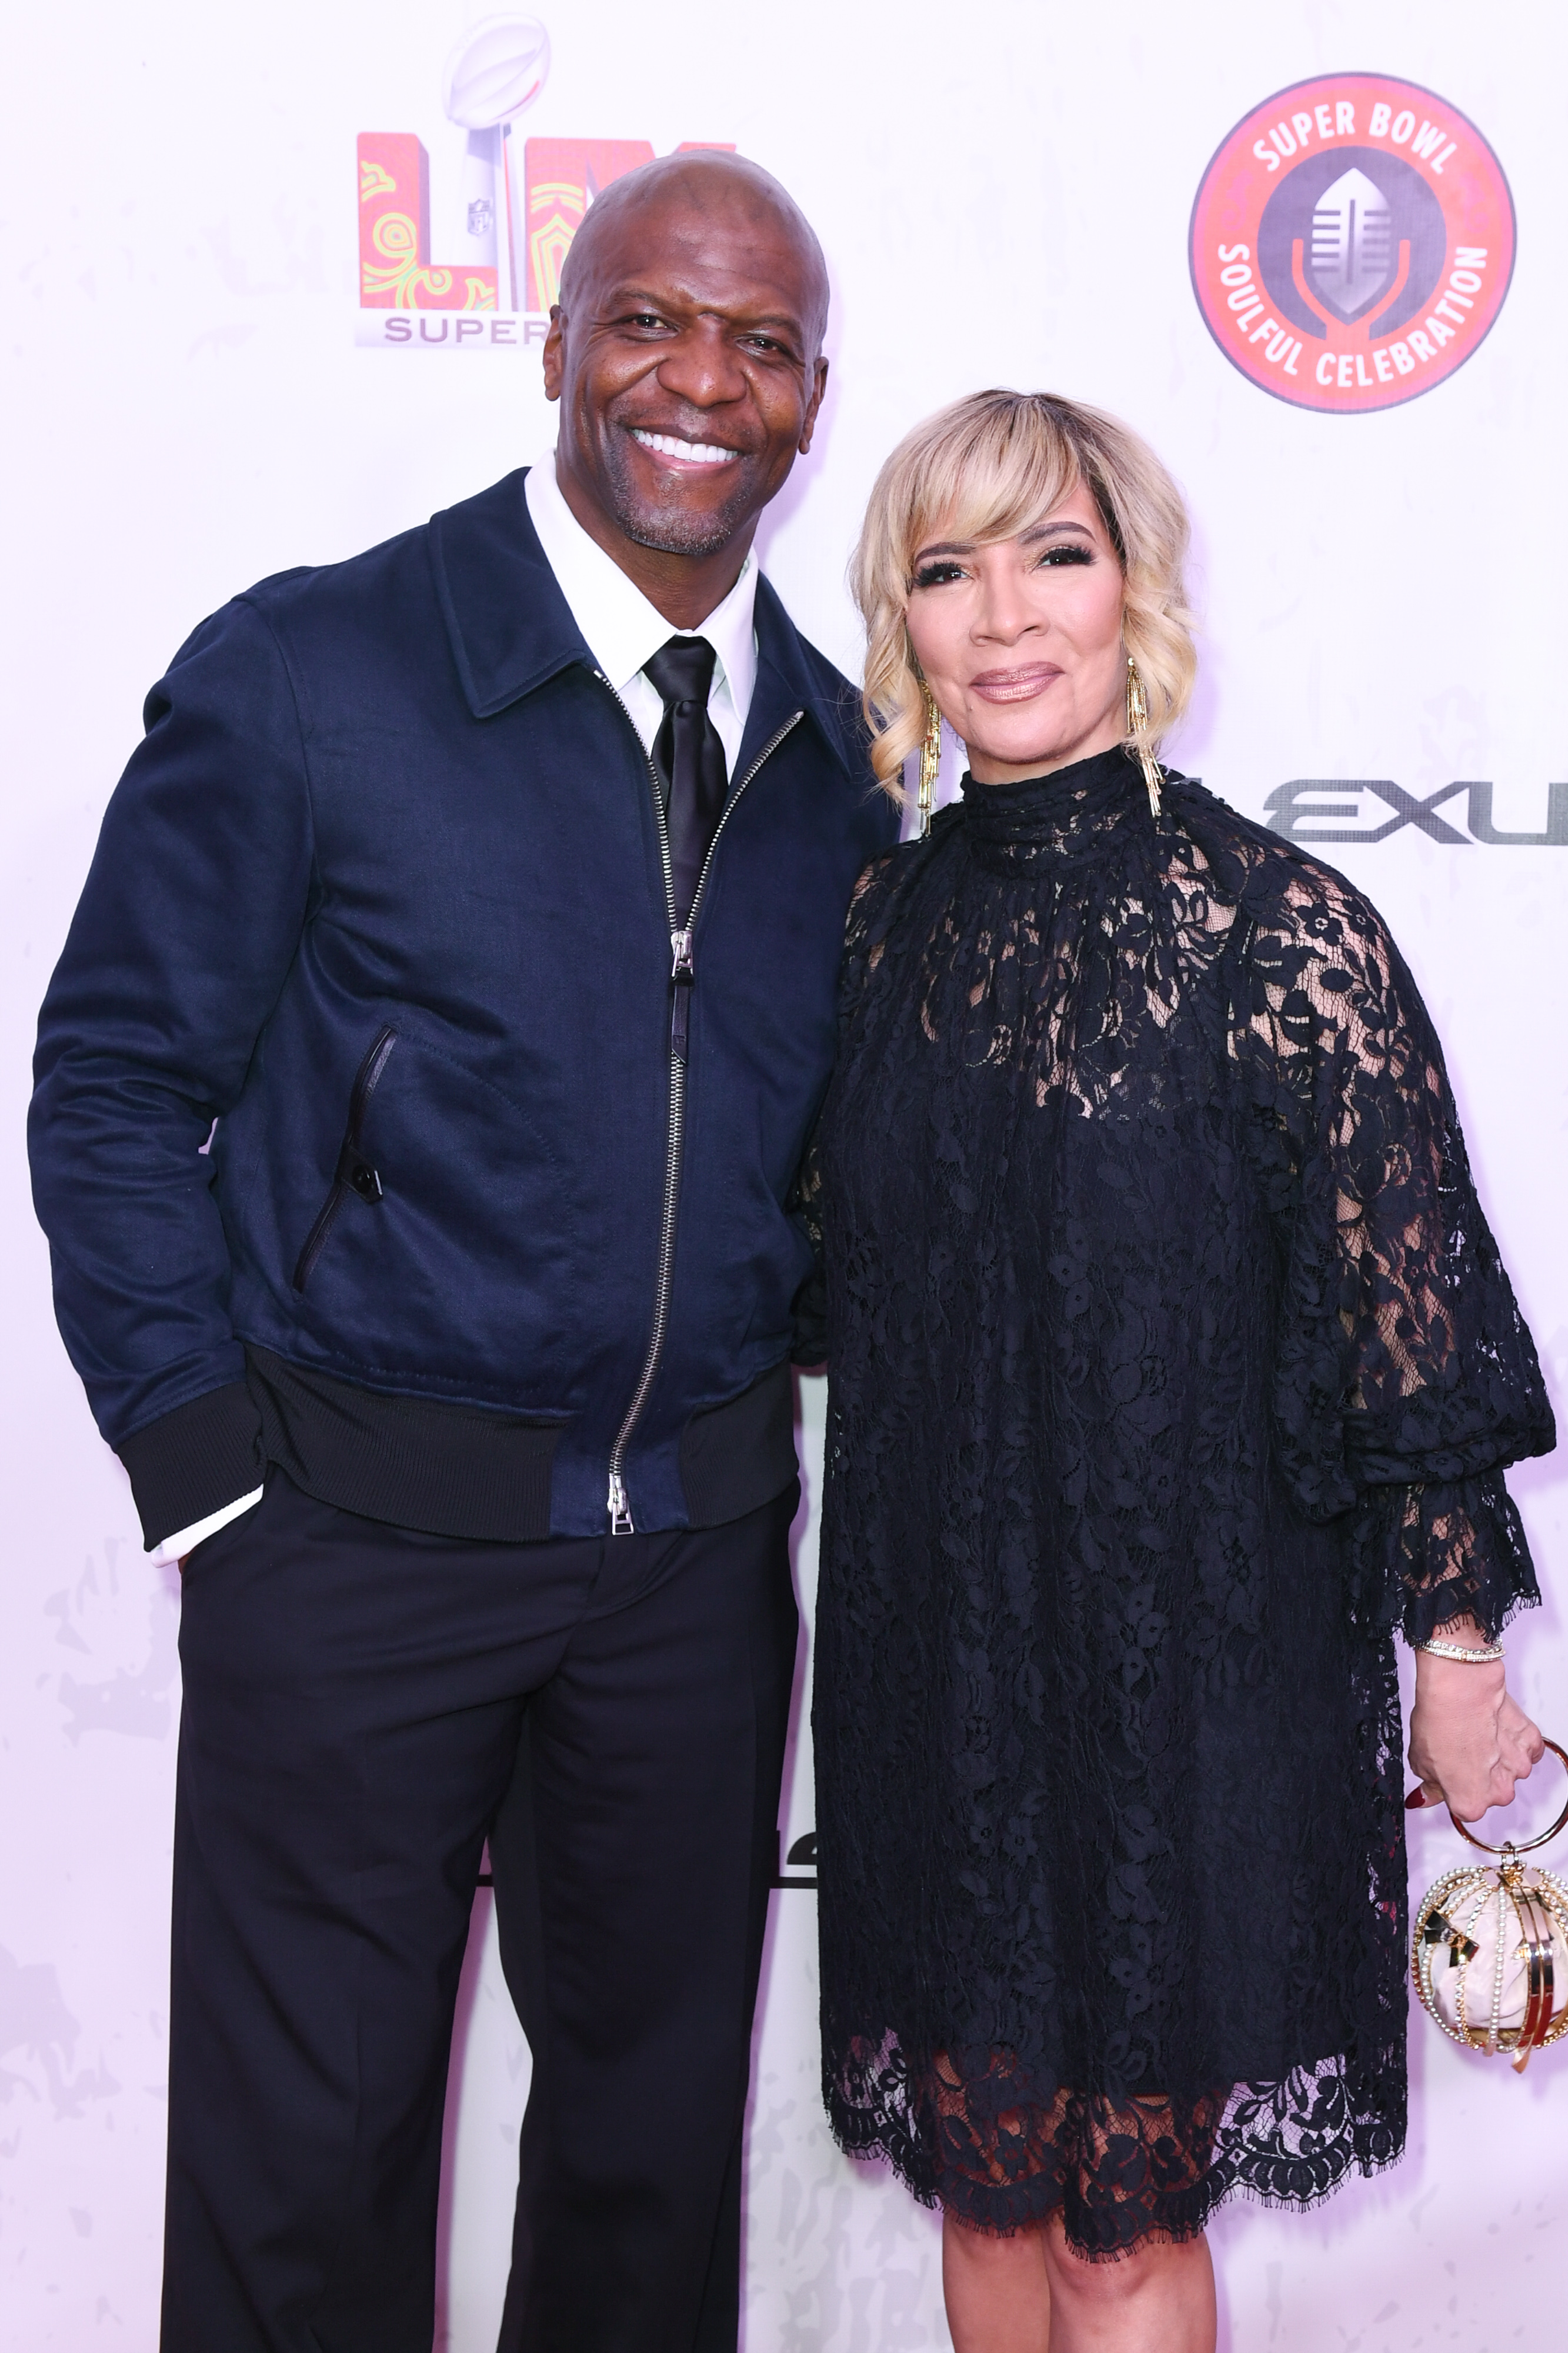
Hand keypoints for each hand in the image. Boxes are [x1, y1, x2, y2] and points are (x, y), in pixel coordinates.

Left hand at [1408, 1622, 1543, 1821]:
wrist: (1459, 1690)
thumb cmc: (1439, 1724)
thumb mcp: (1420, 1764)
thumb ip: (1430, 1787)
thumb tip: (1424, 1798)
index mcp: (1471, 1803)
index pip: (1463, 1806)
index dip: (1453, 1787)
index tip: (1447, 1773)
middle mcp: (1499, 1792)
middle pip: (1490, 1791)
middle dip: (1478, 1775)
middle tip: (1460, 1750)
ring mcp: (1518, 1768)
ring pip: (1509, 1770)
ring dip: (1497, 1757)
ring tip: (1476, 1734)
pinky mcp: (1530, 1742)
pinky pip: (1525, 1749)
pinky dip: (1514, 1741)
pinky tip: (1495, 1728)